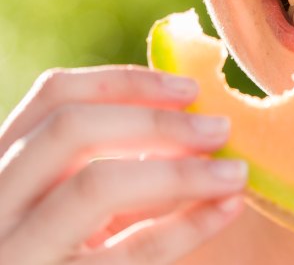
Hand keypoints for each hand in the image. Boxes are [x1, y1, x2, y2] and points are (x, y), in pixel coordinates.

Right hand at [0, 66, 246, 264]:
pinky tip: (227, 208)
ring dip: (180, 170)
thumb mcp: (66, 211)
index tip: (189, 88)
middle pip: (70, 130)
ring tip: (235, 171)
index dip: (126, 82)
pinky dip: (186, 225)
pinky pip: (130, 253)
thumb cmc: (61, 255)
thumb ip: (104, 167)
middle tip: (220, 128)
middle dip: (156, 120)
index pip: (52, 96)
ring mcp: (15, 253)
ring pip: (95, 185)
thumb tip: (189, 121)